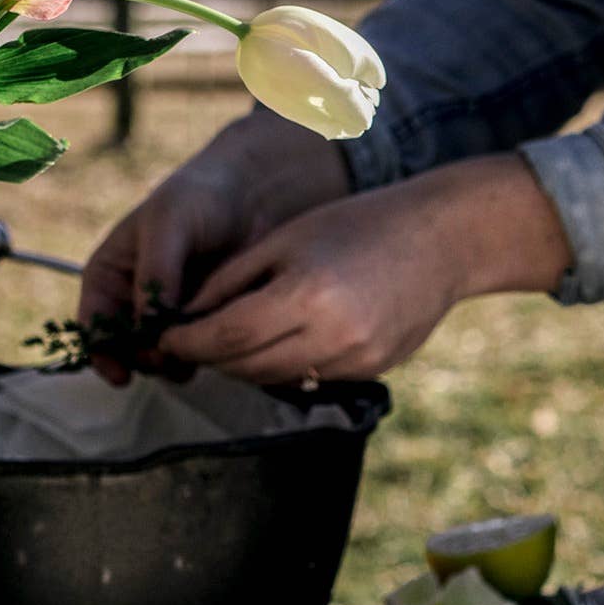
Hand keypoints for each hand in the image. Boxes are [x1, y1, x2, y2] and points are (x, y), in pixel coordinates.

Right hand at [77, 109, 351, 374]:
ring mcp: (169, 316)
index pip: (93, 326)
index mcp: (109, 277)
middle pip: (127, 350)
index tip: (122, 374)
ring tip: (197, 351)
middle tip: (169, 359)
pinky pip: (198, 351)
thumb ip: (156, 274)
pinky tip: (219, 345)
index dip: (102, 354)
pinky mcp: (203, 322)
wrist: (249, 195)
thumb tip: (149, 328)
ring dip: (176, 362)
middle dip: (145, 360)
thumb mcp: (167, 226)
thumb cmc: (197, 198)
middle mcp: (133, 302)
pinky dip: (204, 354)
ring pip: (163, 357)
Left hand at [159, 154, 571, 383]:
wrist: (440, 241)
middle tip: (190, 338)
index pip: (226, 336)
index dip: (187, 340)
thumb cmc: (356, 225)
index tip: (163, 335)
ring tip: (233, 338)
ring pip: (276, 379)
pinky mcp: (372, 371)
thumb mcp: (286, 239)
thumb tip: (184, 318)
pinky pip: (310, 379)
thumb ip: (233, 280)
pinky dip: (285, 364)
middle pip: (247, 366)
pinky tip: (282, 339)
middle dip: (211, 356)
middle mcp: (333, 337)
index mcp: (305, 295)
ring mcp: (357, 360)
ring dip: (245, 365)